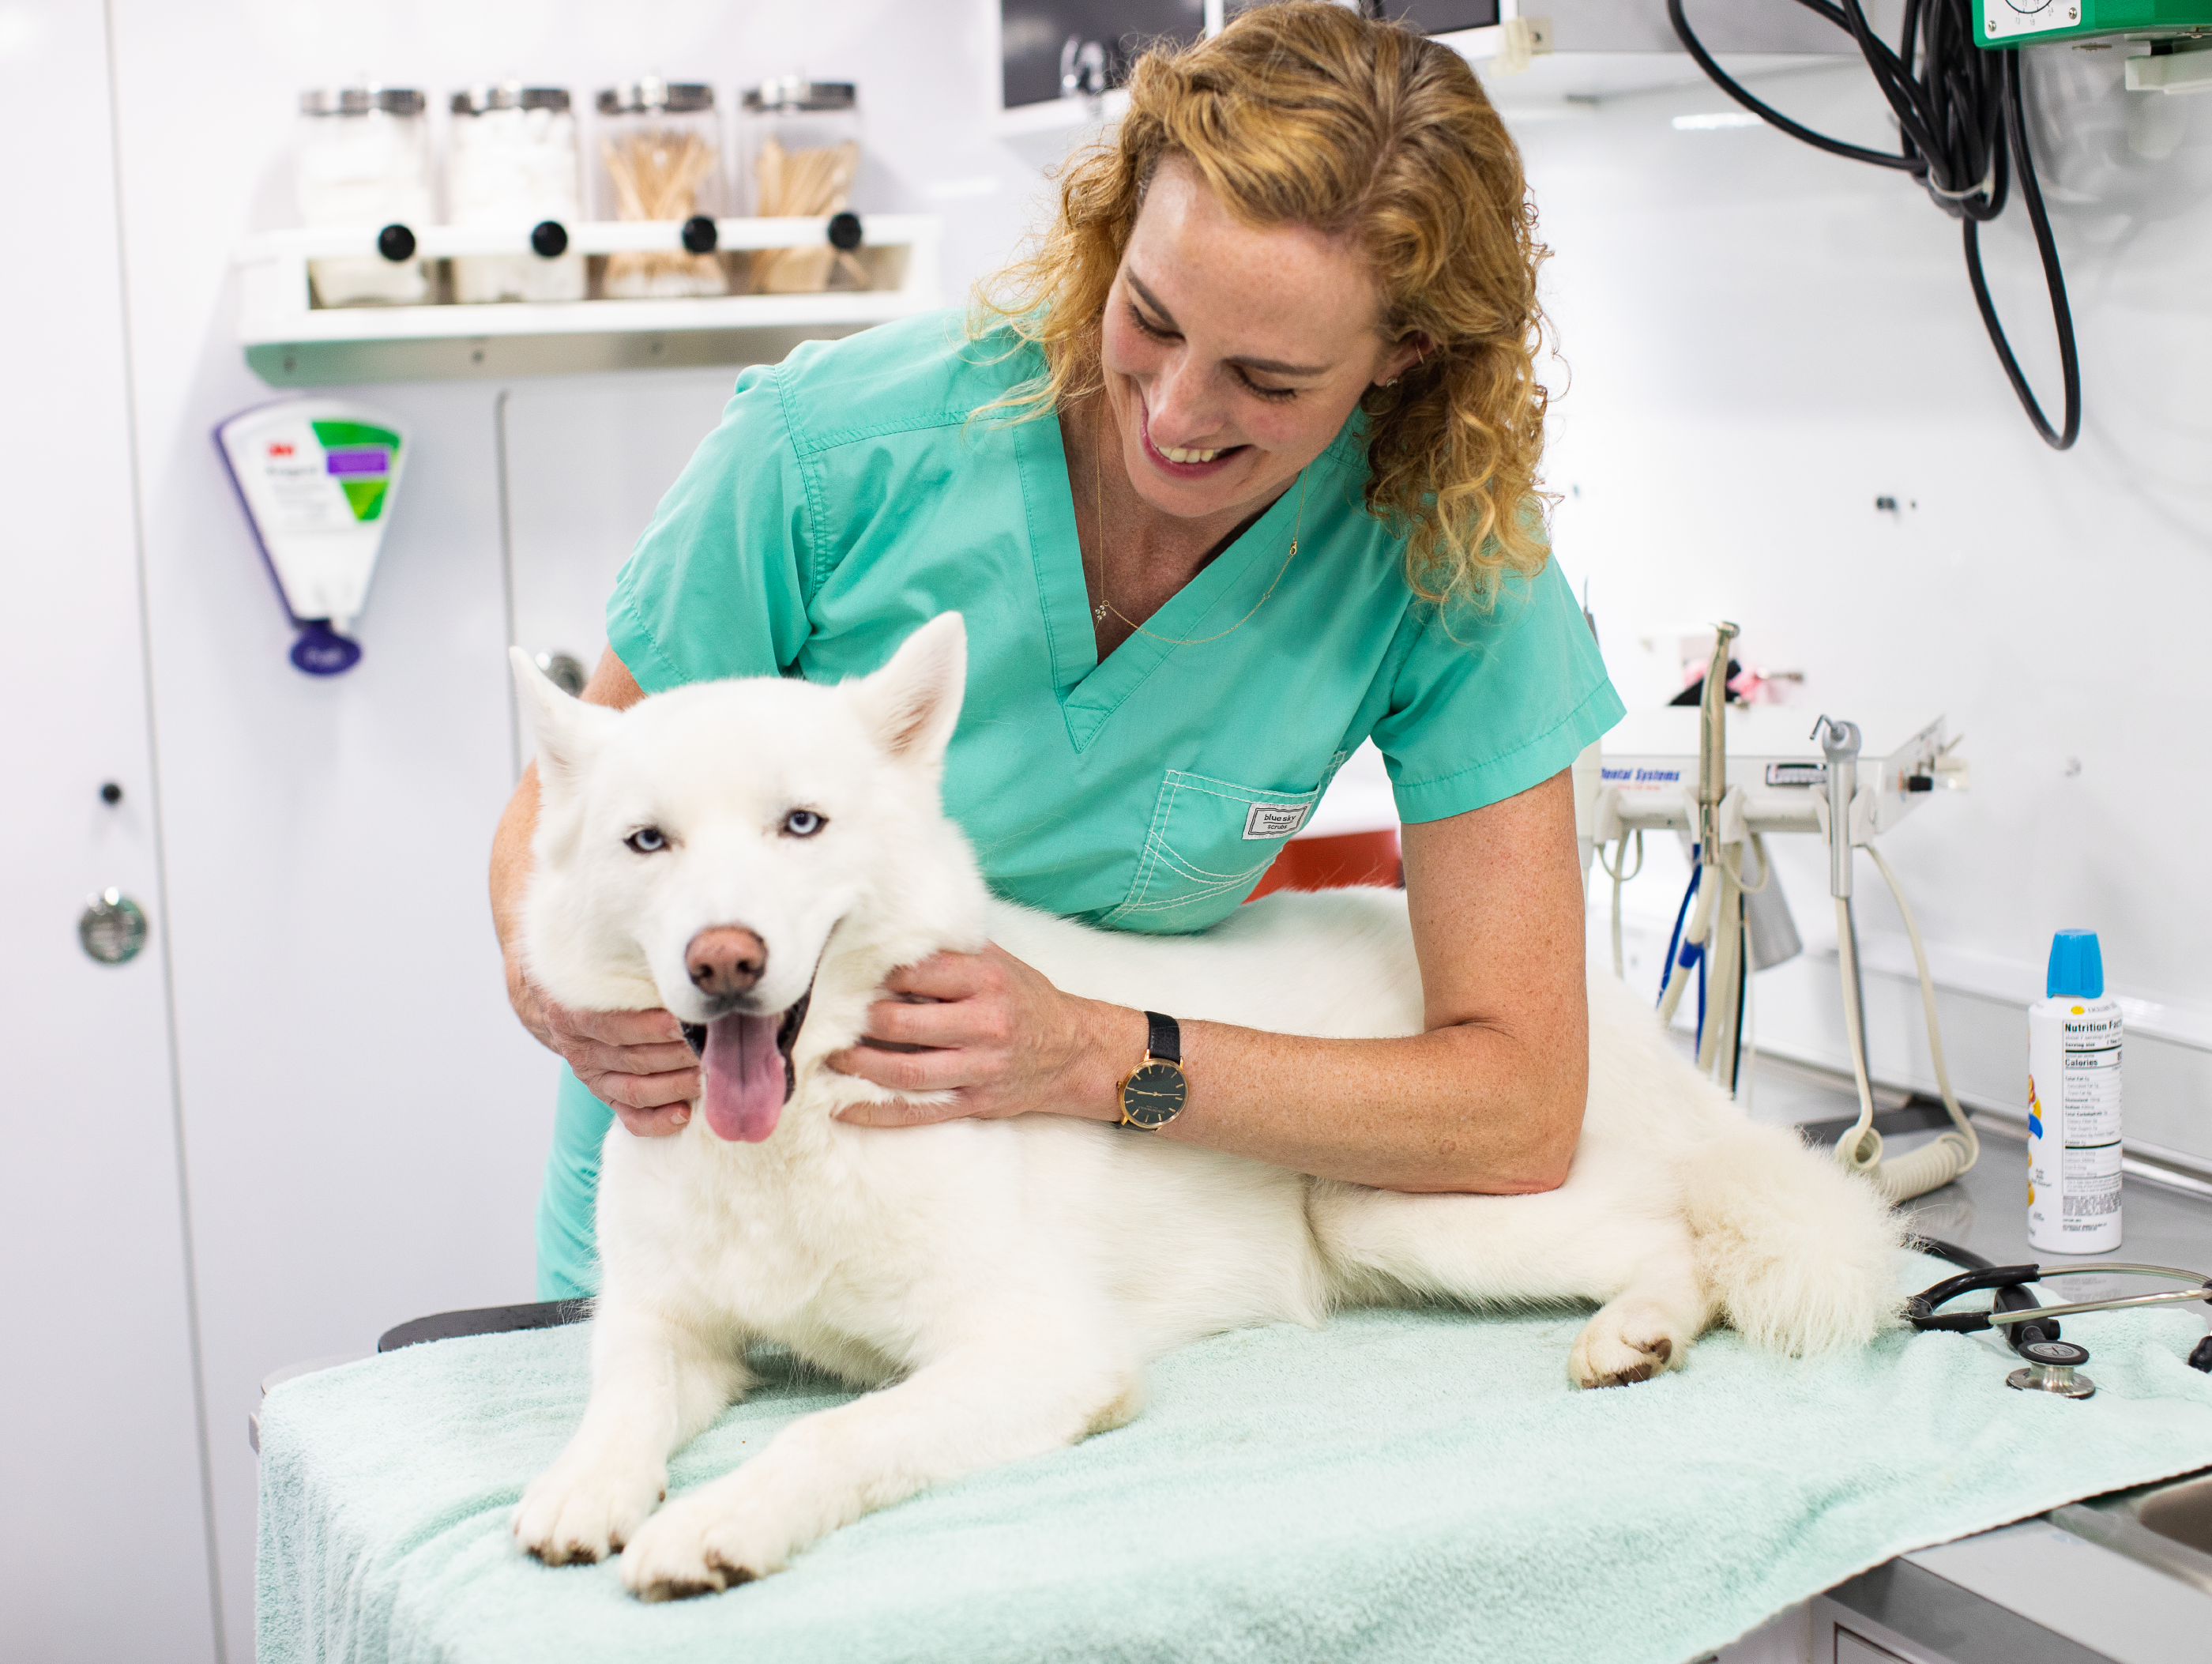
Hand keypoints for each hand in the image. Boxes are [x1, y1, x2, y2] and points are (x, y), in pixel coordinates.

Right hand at [507, 954, 698, 1136]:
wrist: (565, 998)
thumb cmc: (600, 974)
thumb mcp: (606, 964)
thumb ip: (636, 969)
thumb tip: (684, 968)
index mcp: (572, 1013)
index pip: (615, 1025)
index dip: (653, 1027)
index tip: (687, 1024)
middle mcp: (579, 1047)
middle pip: (634, 1058)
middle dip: (678, 1056)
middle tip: (714, 1051)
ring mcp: (592, 1075)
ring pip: (636, 1089)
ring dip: (676, 1085)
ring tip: (708, 1078)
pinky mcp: (605, 1094)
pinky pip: (630, 1116)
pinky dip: (657, 1121)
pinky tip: (684, 1115)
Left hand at [826, 944, 1139, 1126]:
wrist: (1075, 1051)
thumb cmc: (1027, 999)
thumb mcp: (999, 962)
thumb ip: (952, 951)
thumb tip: (892, 934)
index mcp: (986, 980)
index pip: (918, 971)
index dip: (876, 972)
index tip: (845, 972)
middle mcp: (984, 1023)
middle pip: (904, 1023)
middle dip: (859, 1020)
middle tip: (827, 1016)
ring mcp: (980, 1068)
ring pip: (907, 1071)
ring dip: (860, 1065)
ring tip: (829, 1056)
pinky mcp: (976, 1102)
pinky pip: (919, 1111)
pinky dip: (878, 1112)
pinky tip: (844, 1106)